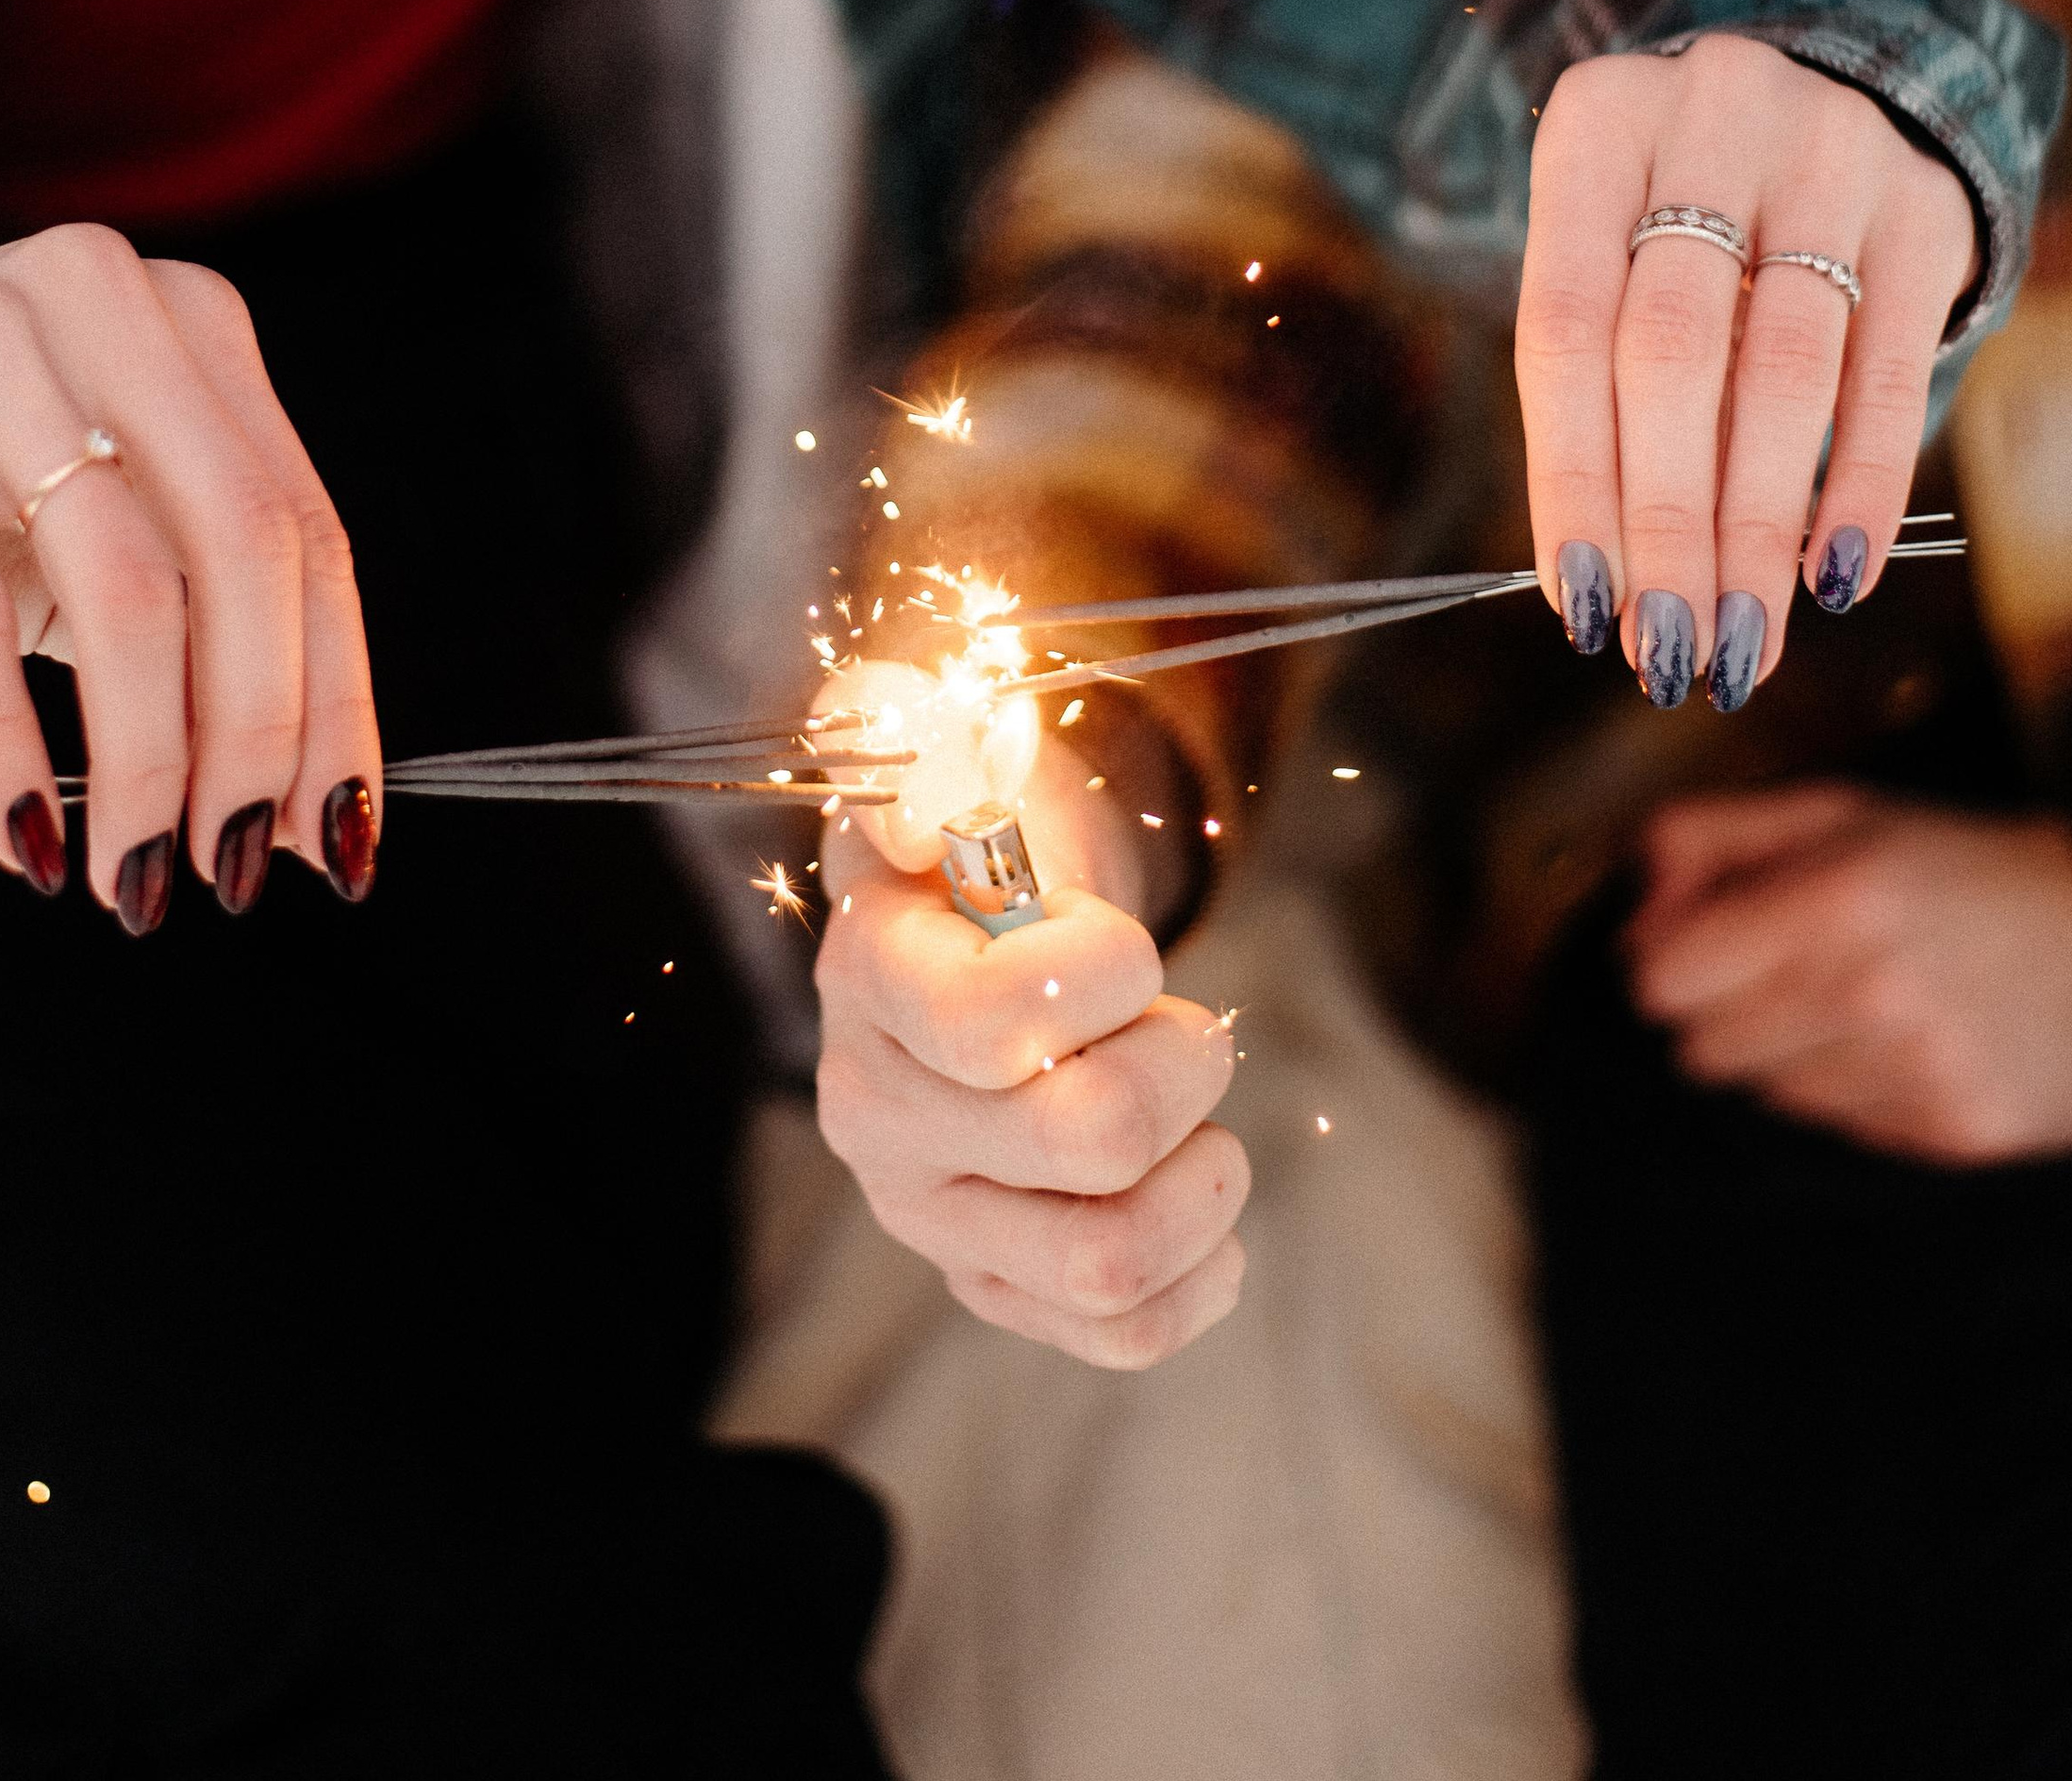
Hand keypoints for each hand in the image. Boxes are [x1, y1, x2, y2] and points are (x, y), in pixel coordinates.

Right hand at [0, 227, 378, 922]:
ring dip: (146, 762)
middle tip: (238, 868)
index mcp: (194, 325)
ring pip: (126, 587)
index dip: (337, 694)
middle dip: (256, 734)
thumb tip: (299, 807)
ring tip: (134, 875)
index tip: (340, 834)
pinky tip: (24, 838)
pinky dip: (4, 746)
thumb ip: (193, 625)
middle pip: (245, 549)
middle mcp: (111, 302)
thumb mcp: (83, 531)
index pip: (308, 528)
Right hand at [814, 743, 1248, 1366]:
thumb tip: (929, 814)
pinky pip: (1119, 1333)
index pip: (997, 1023)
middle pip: (1090, 1139)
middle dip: (1184, 1062)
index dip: (1108, 973)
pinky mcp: (992, 1283)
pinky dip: (1200, 1276)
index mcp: (867, 980)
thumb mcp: (943, 740)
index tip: (1114, 938)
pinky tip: (1204, 1206)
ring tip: (1200, 1120)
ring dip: (1203, 1179)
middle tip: (1181, 1021)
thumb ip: (923, 739)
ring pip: (1110, 1260)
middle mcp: (879, 1117)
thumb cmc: (977, 824)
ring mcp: (932, 1217)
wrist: (973, 916)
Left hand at [1517, 36, 1977, 712]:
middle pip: (1675, 351)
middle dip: (1668, 521)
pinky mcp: (1925, 207)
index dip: (1571, 476)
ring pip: (1786, 371)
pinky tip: (1835, 577)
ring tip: (1743, 642)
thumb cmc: (1679, 207)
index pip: (1566, 327)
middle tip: (1667, 650)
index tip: (1581, 604)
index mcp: (1598, 127)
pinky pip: (1891, 372)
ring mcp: (1830, 151)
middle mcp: (1711, 117)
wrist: (1827, 89)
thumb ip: (1599, 382)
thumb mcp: (1613, 244)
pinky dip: (1860, 486)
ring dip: (1759, 527)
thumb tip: (1601, 586)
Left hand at [1624, 784, 2071, 1160]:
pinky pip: (1844, 1129)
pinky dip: (1857, 1092)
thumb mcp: (1839, 812)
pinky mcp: (1958, 1135)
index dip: (1665, 960)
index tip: (1697, 942)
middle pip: (1702, 1050)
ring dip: (1792, 1052)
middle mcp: (1872, 994)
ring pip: (1770, 1094)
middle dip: (1721, 1009)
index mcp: (1834, 899)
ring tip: (1861, 1003)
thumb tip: (1633, 893)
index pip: (1664, 981)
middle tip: (1783, 970)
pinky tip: (1909, 1044)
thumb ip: (1715, 836)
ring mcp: (1919, 1074)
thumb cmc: (1964, 864)